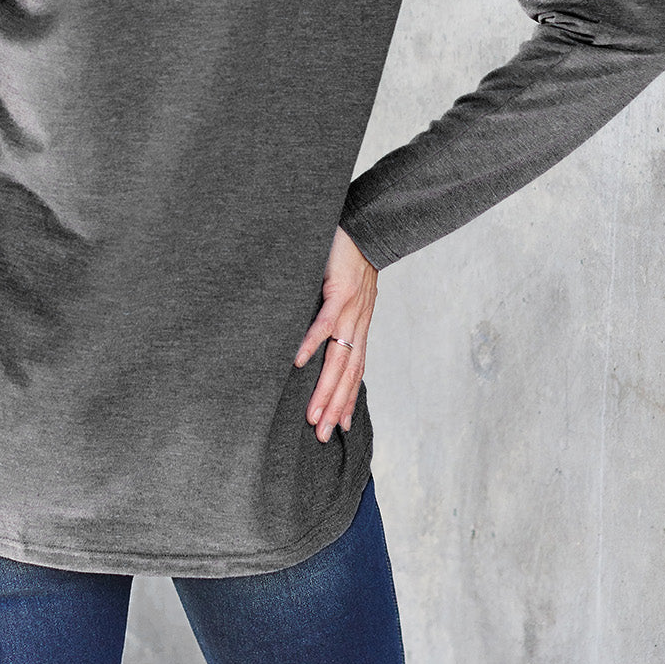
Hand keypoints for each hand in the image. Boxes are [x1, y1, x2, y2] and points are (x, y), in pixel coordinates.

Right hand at [294, 225, 378, 440]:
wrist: (365, 228)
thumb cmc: (350, 261)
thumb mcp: (345, 294)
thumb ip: (334, 317)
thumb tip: (317, 339)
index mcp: (359, 327)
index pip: (355, 372)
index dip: (347, 400)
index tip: (338, 427)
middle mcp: (358, 324)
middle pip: (347, 374)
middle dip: (334, 407)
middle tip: (320, 435)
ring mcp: (350, 311)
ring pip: (338, 358)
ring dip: (325, 389)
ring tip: (312, 414)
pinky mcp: (339, 292)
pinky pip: (324, 323)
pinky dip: (311, 343)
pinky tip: (299, 362)